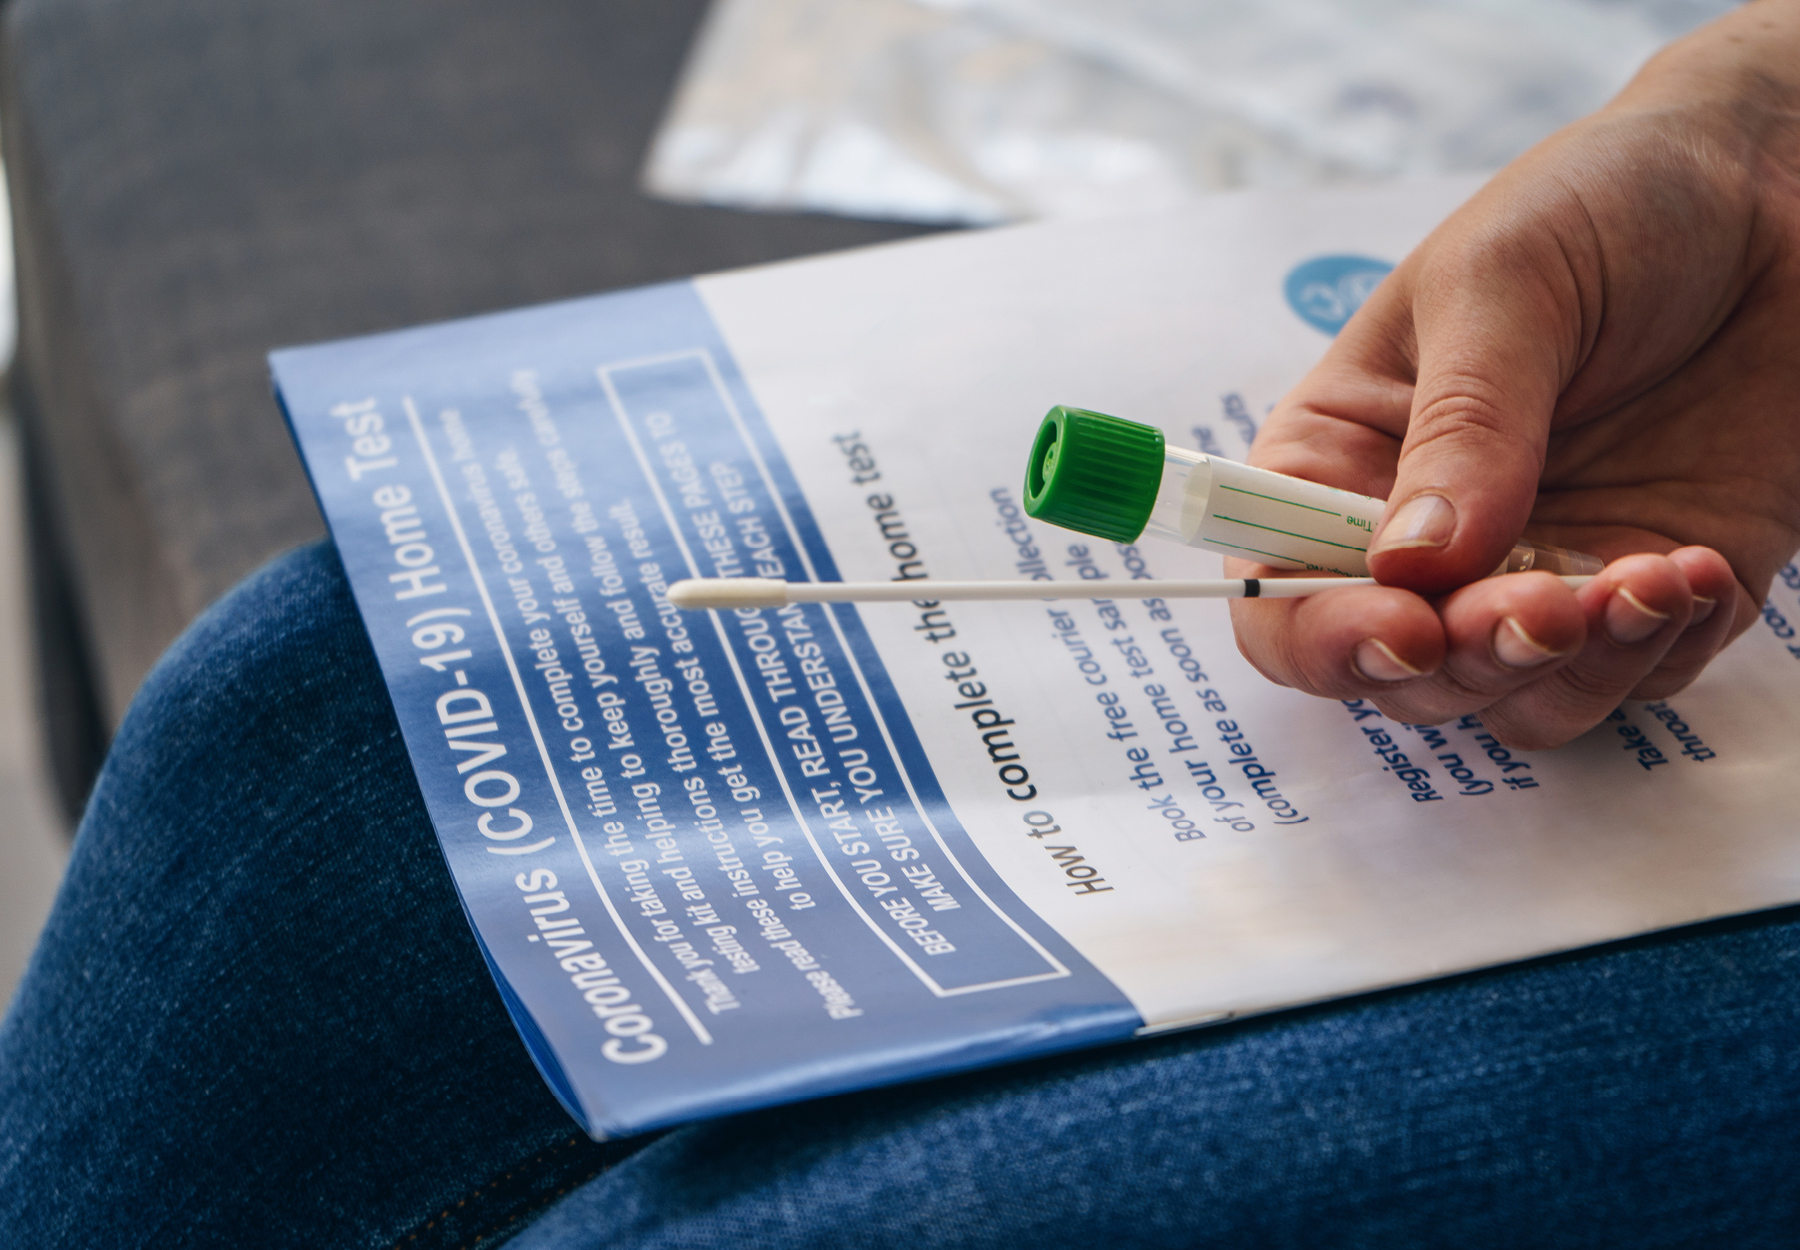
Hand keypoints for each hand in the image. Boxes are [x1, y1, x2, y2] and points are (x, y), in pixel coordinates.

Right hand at [1230, 0, 1799, 748]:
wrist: (1779, 179)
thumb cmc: (1604, 202)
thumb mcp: (1503, 281)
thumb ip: (1462, 425)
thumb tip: (1410, 563)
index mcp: (1345, 457)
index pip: (1283, 592)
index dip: (1322, 634)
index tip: (1403, 626)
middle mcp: (1428, 536)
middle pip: (1399, 672)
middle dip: (1467, 657)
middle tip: (1545, 608)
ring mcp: (1541, 568)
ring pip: (1514, 703)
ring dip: (1570, 673)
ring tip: (1646, 579)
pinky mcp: (1650, 590)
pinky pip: (1636, 685)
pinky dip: (1661, 652)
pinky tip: (1697, 566)